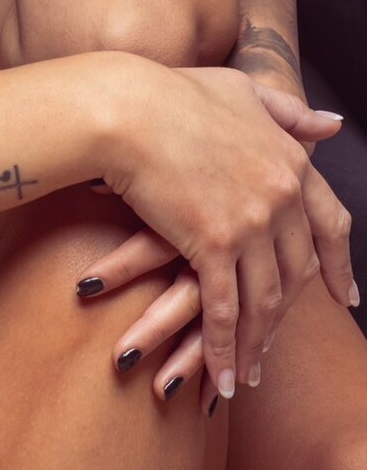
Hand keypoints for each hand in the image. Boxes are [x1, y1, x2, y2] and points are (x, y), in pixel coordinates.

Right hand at [85, 70, 354, 411]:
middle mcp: (281, 195)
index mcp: (291, 162)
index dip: (338, 265)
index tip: (344, 296)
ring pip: (264, 300)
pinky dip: (223, 349)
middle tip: (274, 343)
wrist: (125, 106)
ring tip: (248, 373)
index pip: (332, 225)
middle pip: (296, 273)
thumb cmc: (173, 92)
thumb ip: (289, 111)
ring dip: (256, 344)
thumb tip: (332, 125)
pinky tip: (221, 378)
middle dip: (286, 314)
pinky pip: (223, 310)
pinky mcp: (212, 245)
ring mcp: (251, 222)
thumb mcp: (242, 91)